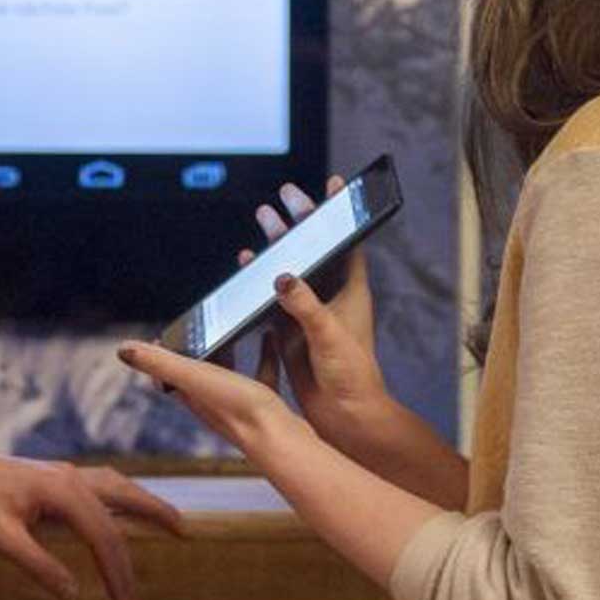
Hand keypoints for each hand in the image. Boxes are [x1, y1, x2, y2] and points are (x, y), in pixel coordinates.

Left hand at [0, 441, 183, 599]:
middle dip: (153, 519)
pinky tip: (121, 512)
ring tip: (170, 520)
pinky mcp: (52, 479)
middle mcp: (69, 477)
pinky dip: (121, 498)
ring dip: (143, 502)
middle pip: (124, 499)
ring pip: (116, 487)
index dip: (120, 574)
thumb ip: (36, 563)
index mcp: (61, 489)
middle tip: (184, 537)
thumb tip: (74, 594)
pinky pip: (100, 487)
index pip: (104, 535)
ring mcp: (62, 474)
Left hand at [116, 335, 305, 460]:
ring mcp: (237, 406)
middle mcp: (210, 404)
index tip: (159, 334)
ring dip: (224, 354)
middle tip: (196, 325)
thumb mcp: (196, 377)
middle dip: (191, 350)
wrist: (283, 443)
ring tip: (228, 329)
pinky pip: (260, 375)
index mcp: (191, 396)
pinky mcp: (263, 406)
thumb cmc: (239, 409)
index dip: (158, 356)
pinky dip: (261, 356)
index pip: (164, 377)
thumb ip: (161, 363)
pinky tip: (269, 337)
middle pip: (193, 375)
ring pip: (226, 376)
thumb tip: (122, 348)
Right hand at [245, 180, 389, 444]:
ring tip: (263, 217)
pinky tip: (247, 263)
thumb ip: (305, 305)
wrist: (344, 415)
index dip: (340, 213)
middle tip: (285, 194)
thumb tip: (283, 276)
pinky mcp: (291, 328)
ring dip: (277, 245)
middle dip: (301, 221)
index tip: (332, 184)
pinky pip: (272, 295)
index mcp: (352, 291)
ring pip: (291, 268)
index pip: (347, 241)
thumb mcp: (329, 335)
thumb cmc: (351, 375)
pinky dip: (261, 277)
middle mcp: (331, 296)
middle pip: (315, 248)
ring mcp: (310, 311)